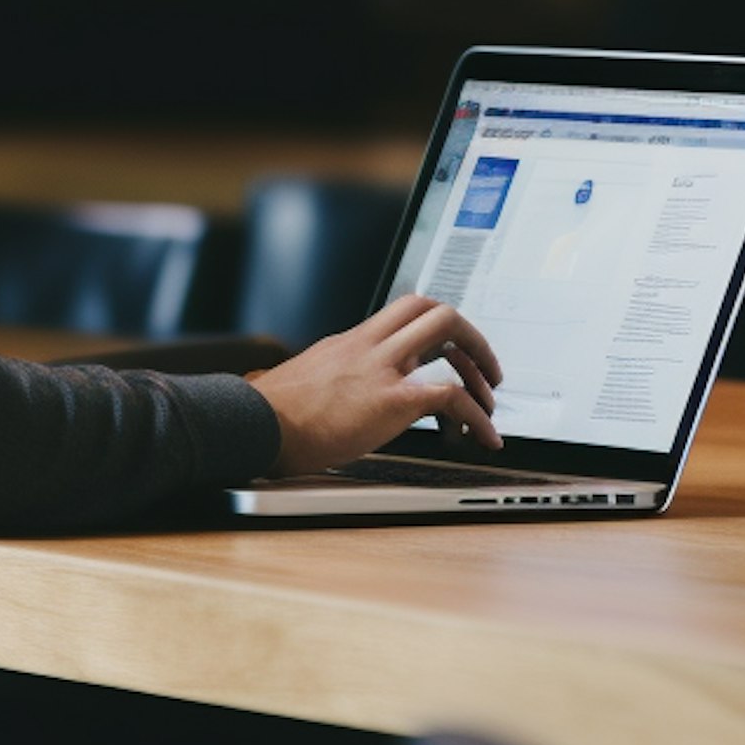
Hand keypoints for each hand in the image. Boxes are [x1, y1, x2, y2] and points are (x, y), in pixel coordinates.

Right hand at [246, 292, 503, 476]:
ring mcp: (382, 368)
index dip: (436, 326)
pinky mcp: (392, 400)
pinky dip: (478, 415)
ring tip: (490, 401)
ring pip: (450, 331)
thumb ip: (331, 377)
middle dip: (471, 336)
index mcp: (351, 342)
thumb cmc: (272, 416)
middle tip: (484, 369)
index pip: (404, 311)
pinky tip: (485, 436)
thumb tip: (335, 394)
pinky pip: (452, 395)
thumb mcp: (306, 380)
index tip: (451, 351)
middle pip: (433, 308)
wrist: (255, 426)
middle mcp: (370, 346)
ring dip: (481, 365)